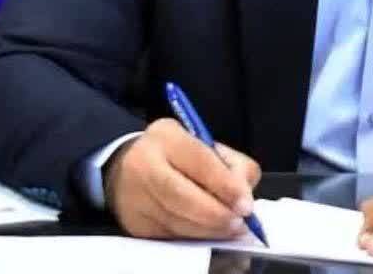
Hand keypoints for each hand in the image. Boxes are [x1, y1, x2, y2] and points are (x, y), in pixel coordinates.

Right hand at [103, 118, 261, 238]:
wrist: (126, 168)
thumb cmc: (176, 155)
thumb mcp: (203, 143)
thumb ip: (230, 164)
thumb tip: (244, 196)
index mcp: (167, 136)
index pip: (199, 161)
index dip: (225, 186)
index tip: (246, 204)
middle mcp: (144, 164)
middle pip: (182, 196)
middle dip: (216, 213)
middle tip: (240, 222)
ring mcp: (135, 196)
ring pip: (176, 221)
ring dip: (208, 229)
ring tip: (229, 229)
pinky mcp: (135, 223)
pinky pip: (170, 235)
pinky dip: (194, 237)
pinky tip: (208, 233)